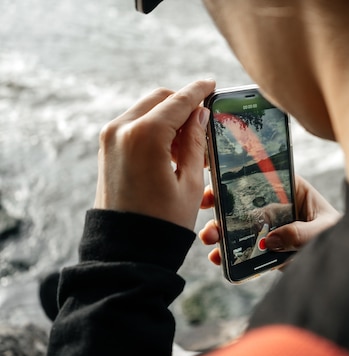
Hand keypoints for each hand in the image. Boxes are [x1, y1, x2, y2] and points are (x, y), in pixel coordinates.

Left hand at [94, 80, 215, 229]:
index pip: (179, 101)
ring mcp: (110, 137)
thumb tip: (200, 114)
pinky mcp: (107, 148)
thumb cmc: (164, 221)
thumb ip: (195, 141)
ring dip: (169, 117)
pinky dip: (155, 128)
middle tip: (206, 119)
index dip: (199, 91)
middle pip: (160, 98)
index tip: (212, 84)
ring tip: (192, 144)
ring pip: (147, 109)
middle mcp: (122, 129)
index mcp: (146, 135)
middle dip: (183, 103)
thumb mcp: (190, 181)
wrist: (127, 249)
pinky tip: (172, 150)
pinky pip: (135, 124)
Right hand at [198, 175, 340, 264]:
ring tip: (209, 240)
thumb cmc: (341, 236)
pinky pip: (246, 249)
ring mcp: (272, 228)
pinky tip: (218, 259)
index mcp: (292, 190)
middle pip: (244, 201)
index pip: (261, 176)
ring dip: (220, 231)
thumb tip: (270, 240)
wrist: (347, 262)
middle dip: (221, 206)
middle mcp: (278, 206)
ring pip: (240, 226)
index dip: (236, 177)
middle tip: (207, 214)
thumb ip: (301, 233)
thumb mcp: (324, 231)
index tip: (215, 183)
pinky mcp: (269, 250)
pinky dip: (231, 254)